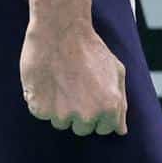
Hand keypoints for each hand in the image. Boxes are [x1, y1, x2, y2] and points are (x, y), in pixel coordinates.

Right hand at [20, 17, 127, 136]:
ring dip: (61, 109)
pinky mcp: (40, 110)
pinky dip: (43, 102)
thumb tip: (121, 130)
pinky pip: (42, 114)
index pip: (105, 129)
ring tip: (62, 82)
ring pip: (62, 123)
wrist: (61, 32)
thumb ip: (121, 103)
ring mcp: (62, 114)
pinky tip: (48, 82)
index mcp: (109, 107)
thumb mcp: (116, 72)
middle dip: (81, 113)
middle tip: (77, 88)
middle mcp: (87, 115)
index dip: (99, 113)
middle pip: (83, 129)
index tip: (93, 97)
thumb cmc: (91, 50)